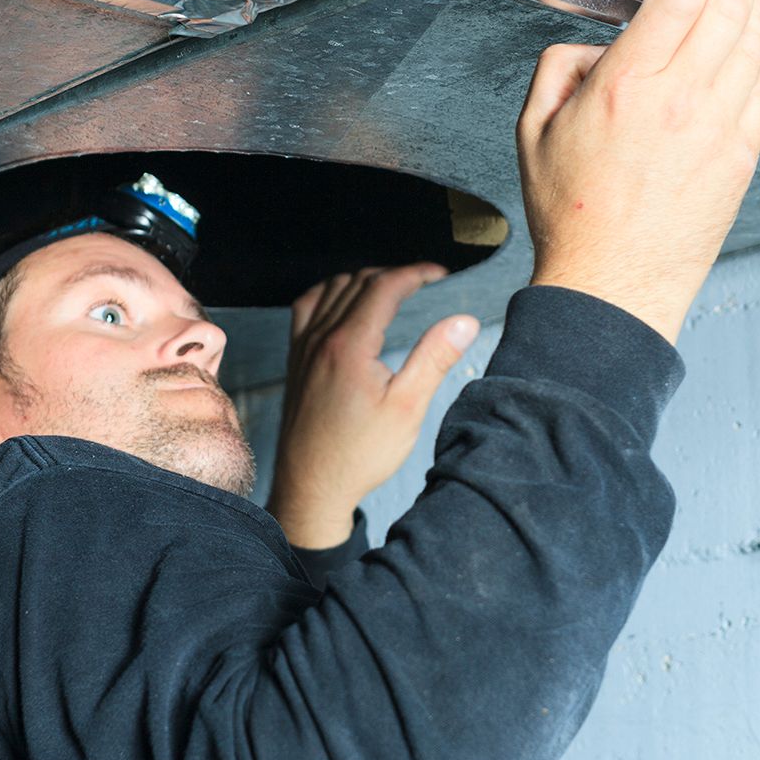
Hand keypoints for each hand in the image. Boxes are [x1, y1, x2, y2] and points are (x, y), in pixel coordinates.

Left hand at [267, 264, 480, 548]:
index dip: (415, 273)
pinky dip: (329, 293)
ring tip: (391, 290)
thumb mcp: (408, 408)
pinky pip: (307, 308)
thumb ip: (434, 358)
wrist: (311, 487)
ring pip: (330, 289)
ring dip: (362, 280)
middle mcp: (321, 338)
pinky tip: (342, 304)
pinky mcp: (295, 361)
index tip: (440, 274)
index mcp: (349, 345)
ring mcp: (303, 348)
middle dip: (394, 274)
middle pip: (358, 281)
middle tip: (423, 283)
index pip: (384, 286)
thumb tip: (464, 320)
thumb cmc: (359, 454)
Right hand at [516, 0, 759, 343]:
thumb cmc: (573, 215)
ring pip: (756, 44)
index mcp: (626, 84)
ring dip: (757, 10)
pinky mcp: (741, 156)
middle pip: (728, 9)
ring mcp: (719, 127)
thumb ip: (558, 70)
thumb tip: (592, 47)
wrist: (611, 282)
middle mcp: (679, 98)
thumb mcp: (533, 130)